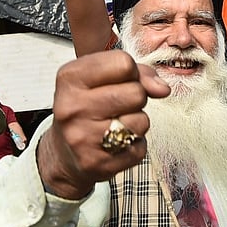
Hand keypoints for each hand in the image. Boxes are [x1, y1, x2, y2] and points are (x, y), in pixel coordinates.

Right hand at [37, 50, 170, 198]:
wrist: (64, 153)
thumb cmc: (87, 108)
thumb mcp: (101, 79)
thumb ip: (137, 73)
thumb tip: (162, 88)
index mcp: (70, 77)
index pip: (123, 63)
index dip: (131, 72)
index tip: (120, 81)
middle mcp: (72, 107)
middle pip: (136, 93)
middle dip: (136, 97)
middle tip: (117, 106)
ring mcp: (83, 137)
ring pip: (141, 121)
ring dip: (137, 122)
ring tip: (116, 124)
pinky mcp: (97, 163)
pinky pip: (139, 147)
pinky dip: (134, 145)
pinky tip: (115, 143)